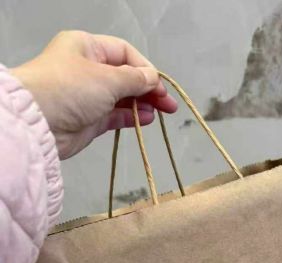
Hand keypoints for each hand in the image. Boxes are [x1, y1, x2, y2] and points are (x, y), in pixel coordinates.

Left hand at [11, 31, 177, 159]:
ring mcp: (88, 96)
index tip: (160, 86)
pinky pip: (116, 115)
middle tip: (169, 105)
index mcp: (87, 47)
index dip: (145, 69)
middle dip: (148, 89)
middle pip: (125, 76)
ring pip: (122, 97)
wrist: (39, 123)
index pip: (125, 53)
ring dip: (142, 104)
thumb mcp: (108, 78)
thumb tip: (152, 79)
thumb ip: (135, 79)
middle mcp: (87, 69)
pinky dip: (131, 117)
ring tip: (159, 113)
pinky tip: (146, 119)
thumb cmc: (69, 89)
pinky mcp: (90, 119)